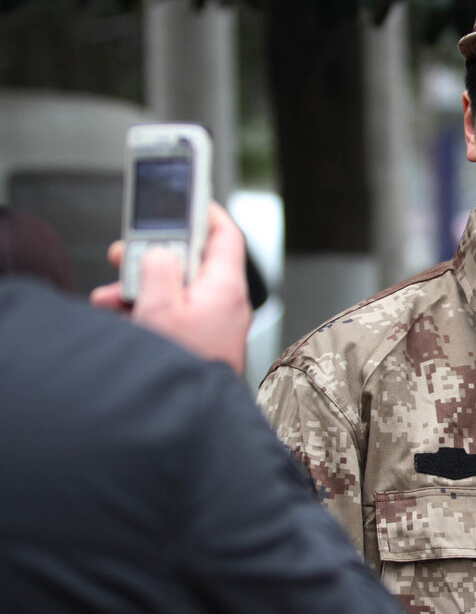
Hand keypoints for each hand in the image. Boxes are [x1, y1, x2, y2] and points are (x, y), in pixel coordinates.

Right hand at [91, 203, 251, 374]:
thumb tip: (161, 252)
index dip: (206, 213)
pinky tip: (123, 317)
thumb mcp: (160, 307)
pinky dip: (148, 311)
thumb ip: (158, 267)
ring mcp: (215, 323)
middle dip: (154, 256)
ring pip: (176, 289)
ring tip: (112, 297)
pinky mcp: (202, 340)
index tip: (188, 198)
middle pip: (191, 262)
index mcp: (224, 288)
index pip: (225, 236)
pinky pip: (175, 314)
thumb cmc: (184, 365)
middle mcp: (225, 303)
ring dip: (142, 288)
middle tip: (126, 254)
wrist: (189, 415)